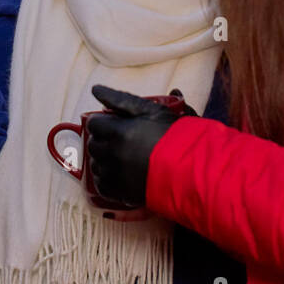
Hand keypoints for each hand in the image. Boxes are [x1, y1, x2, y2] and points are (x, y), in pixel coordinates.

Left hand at [85, 85, 195, 207]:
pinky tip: (119, 173)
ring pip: (95, 165)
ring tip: (119, 156)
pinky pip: (102, 185)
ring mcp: (116, 176)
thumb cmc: (174, 136)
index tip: (110, 123)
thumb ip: (120, 99)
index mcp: (119, 132)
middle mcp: (114, 155)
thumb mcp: (151, 110)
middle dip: (101, 139)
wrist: (190, 169)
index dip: (101, 122)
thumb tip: (95, 89)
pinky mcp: (122, 193)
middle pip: (93, 144)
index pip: (93, 124)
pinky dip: (106, 179)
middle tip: (116, 138)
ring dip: (103, 159)